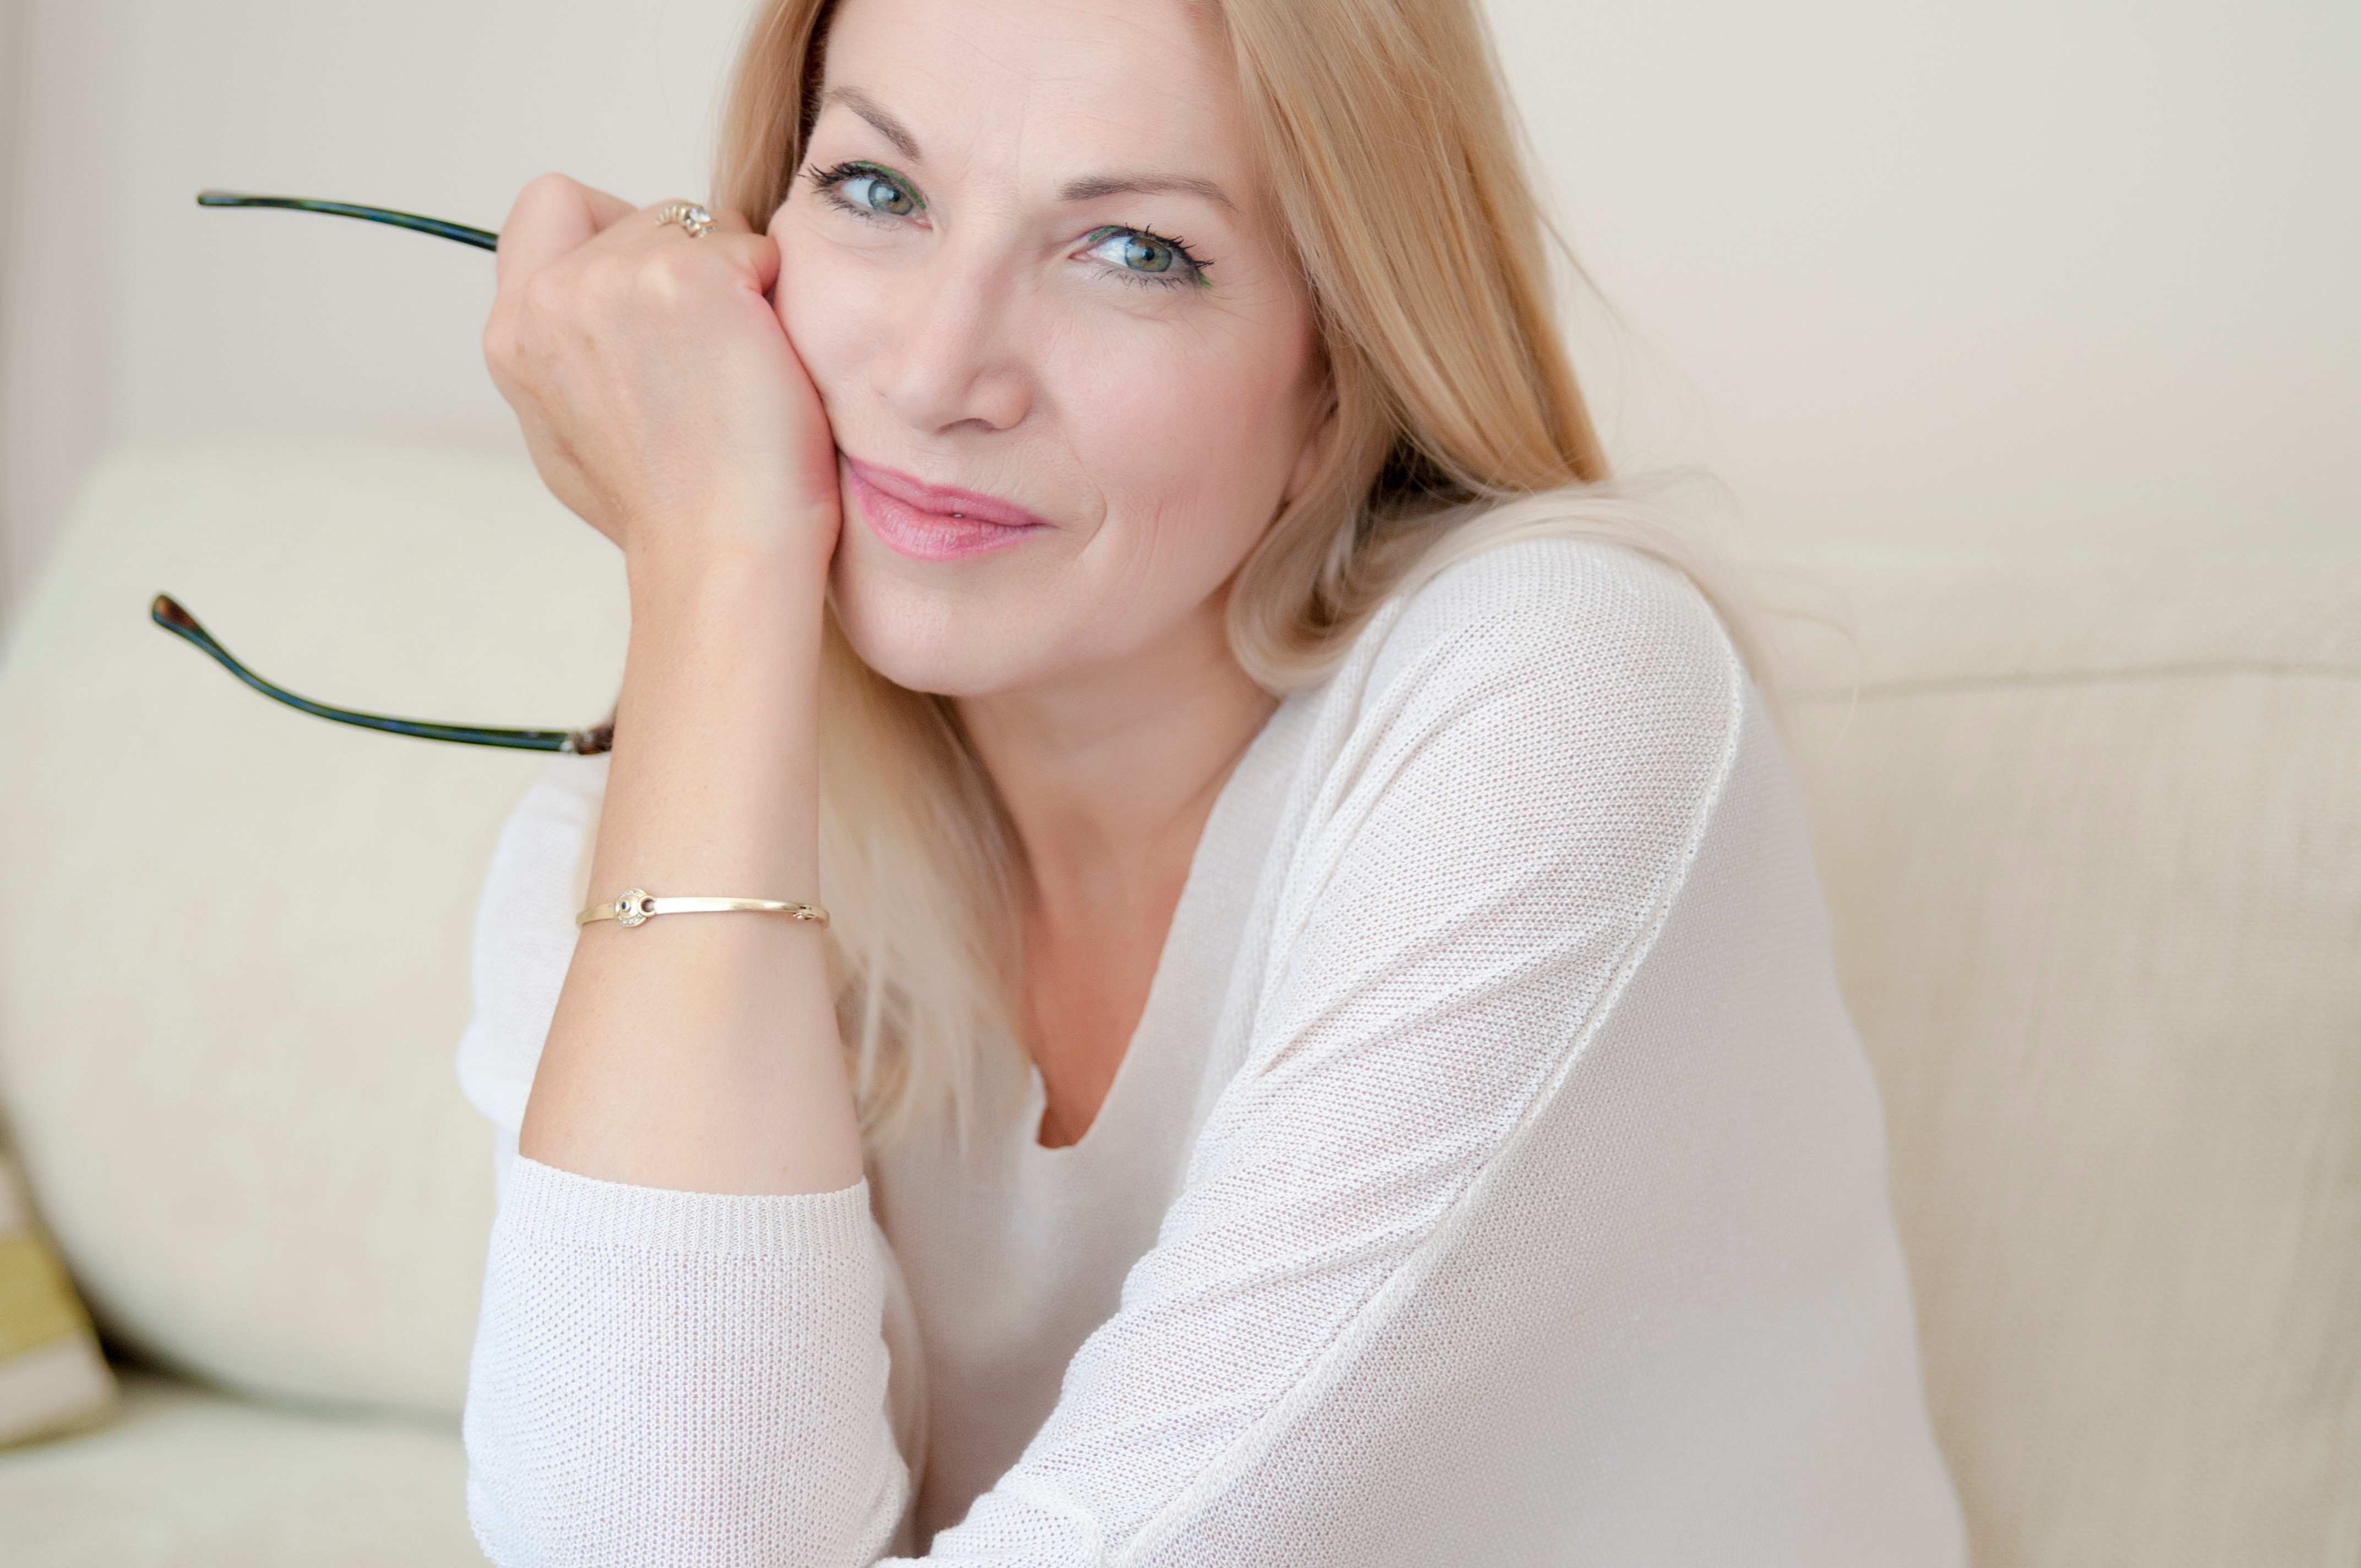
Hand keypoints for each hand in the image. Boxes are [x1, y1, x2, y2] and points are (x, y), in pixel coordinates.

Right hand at [482, 175, 839, 576]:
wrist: (724, 553)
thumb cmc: (673, 513)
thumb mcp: (571, 433)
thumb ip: (567, 353)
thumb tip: (594, 307)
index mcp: (514, 334)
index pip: (552, 204)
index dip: (616, 228)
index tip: (659, 295)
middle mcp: (550, 298)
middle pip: (646, 213)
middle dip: (694, 263)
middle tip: (715, 355)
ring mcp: (613, 280)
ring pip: (702, 223)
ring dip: (737, 278)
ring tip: (739, 368)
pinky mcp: (687, 277)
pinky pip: (755, 244)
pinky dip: (776, 292)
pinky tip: (768, 363)